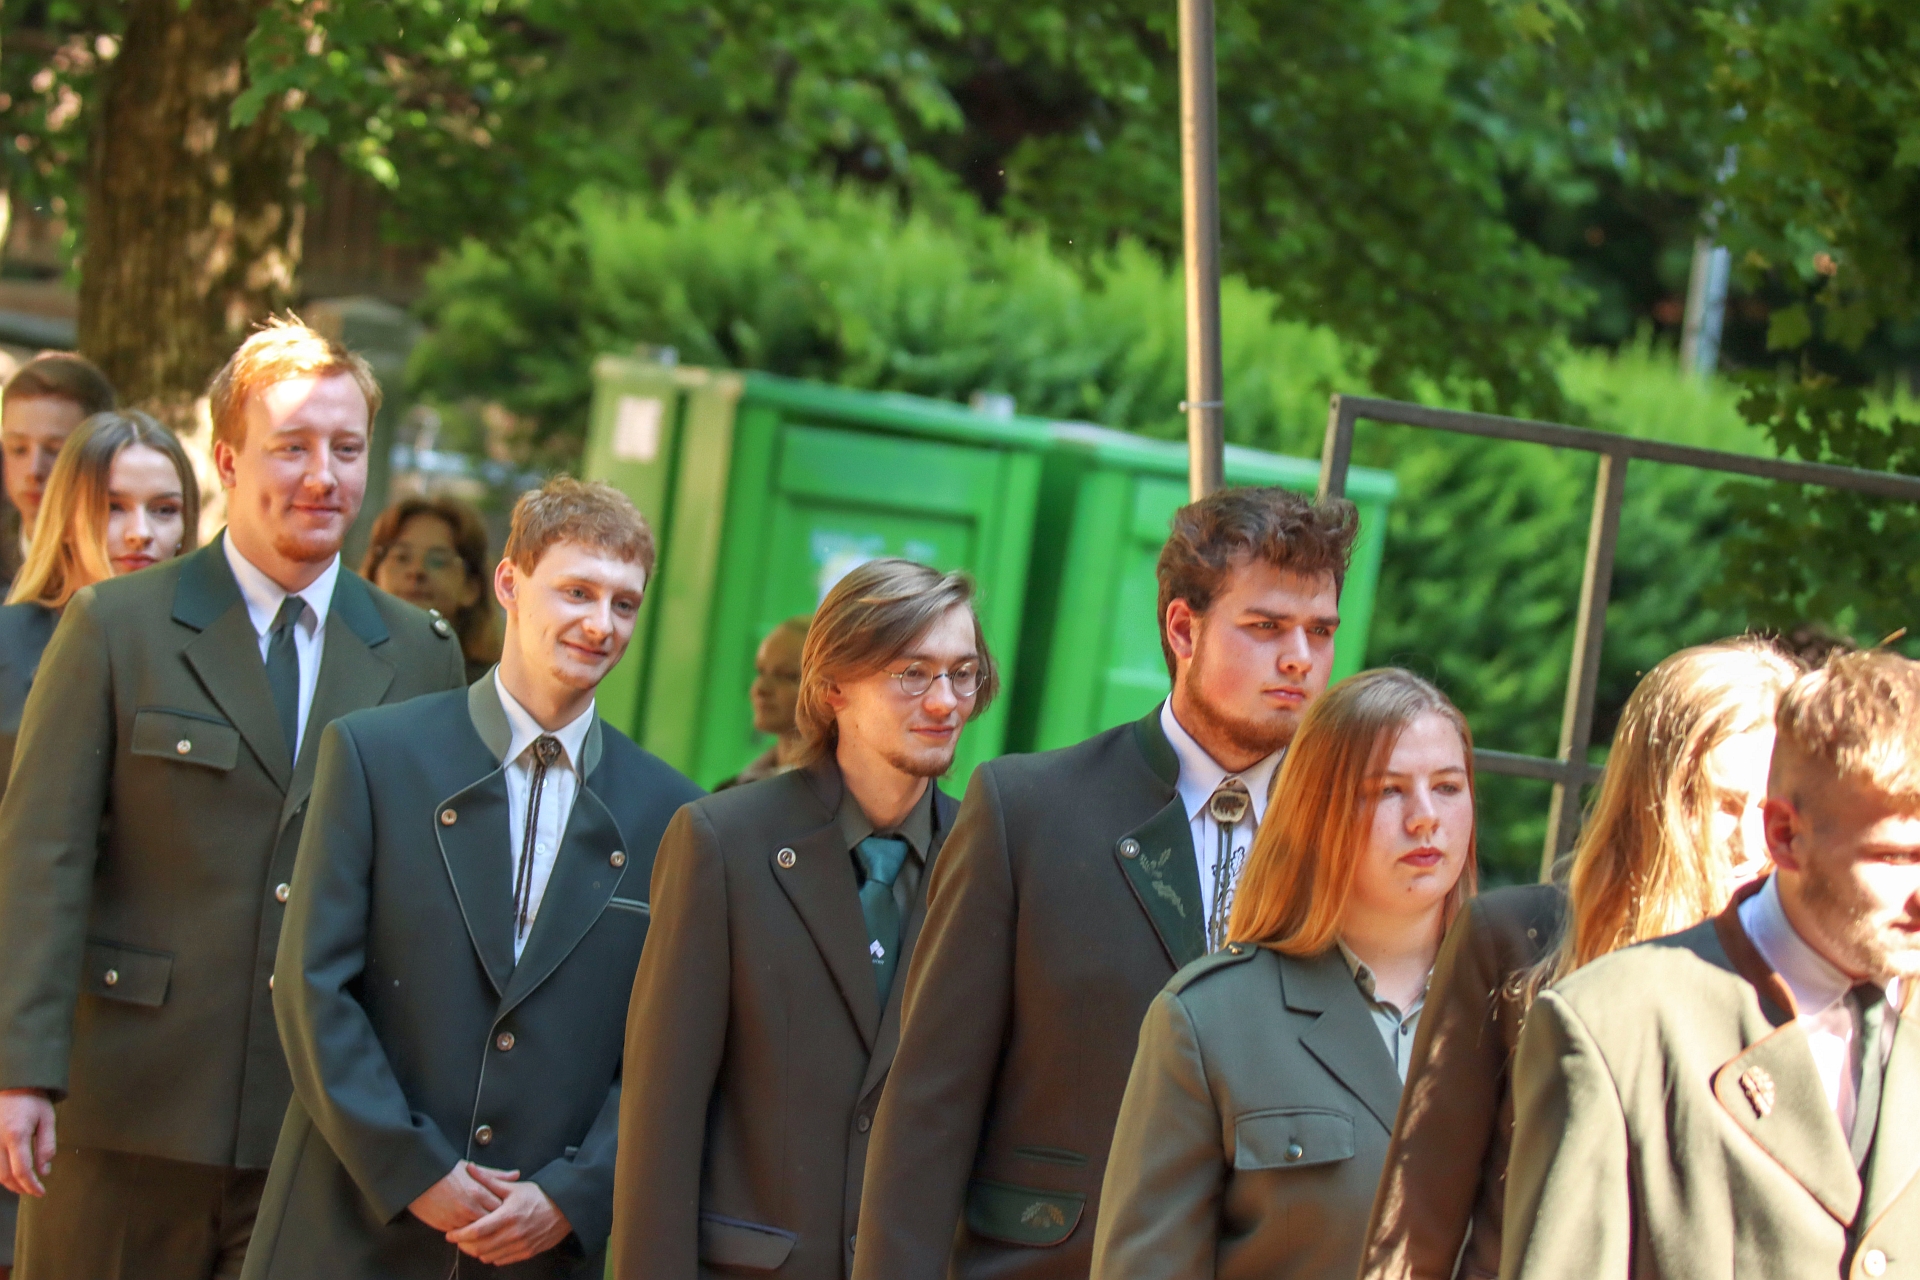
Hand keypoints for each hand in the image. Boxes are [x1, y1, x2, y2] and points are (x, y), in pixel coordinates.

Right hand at [0, 1090, 54, 1197]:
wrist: (12, 1083)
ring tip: (23, 1185)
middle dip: (20, 1187)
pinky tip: (10, 1173)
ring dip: (8, 1183)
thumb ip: (46, 1146)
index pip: (22, 1170)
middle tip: (32, 1191)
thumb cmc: (32, 1099)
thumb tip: (44, 1171)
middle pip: (4, 1176)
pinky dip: (0, 1173)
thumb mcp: (47, 1119)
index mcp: (16, 1135)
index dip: (31, 1185)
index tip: (41, 1192)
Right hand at [407, 1161, 515, 1232]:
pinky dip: (467, 1233)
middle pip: (491, 1222)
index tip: (507, 1208)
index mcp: (478, 1191)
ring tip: (485, 1226)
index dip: (505, 1209)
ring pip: (477, 1232)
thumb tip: (516, 1174)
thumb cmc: (446, 1171)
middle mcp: (469, 1207)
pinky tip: (470, 1229)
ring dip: (482, 1230)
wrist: (419, 1178)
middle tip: (499, 1220)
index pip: (501, 1207)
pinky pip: (462, 1235)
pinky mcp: (445, 1226)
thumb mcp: (472, 1169)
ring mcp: (457, 1218)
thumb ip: (496, 1175)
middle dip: (495, 1221)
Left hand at [447, 1164, 571, 1266]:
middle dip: (464, 1245)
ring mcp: (520, 1245)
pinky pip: (501, 1260)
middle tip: (458, 1238)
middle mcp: (513, 1233)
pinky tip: (489, 1246)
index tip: (450, 1233)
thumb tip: (470, 1168)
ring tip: (472, 1242)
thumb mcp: (514, 1187)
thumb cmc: (539, 1196)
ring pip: (488, 1256)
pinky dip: (491, 1256)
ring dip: (476, 1251)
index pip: (476, 1231)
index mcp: (508, 1216)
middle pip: (479, 1247)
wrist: (565, 1208)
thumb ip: (489, 1180)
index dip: (459, 1235)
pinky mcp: (526, 1253)